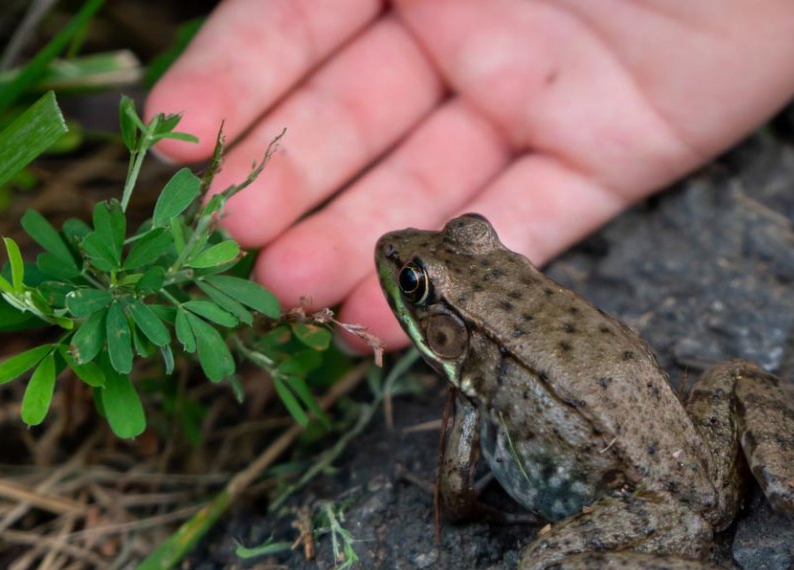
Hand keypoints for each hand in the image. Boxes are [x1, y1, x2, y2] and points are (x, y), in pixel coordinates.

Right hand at [146, 0, 793, 349]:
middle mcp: (463, 29)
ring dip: (360, 245)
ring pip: (428, 183)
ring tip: (299, 297)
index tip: (180, 146)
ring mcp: (534, 98)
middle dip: (290, 183)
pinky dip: (468, 270)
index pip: (297, 24)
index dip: (237, 85)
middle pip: (353, 118)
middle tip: (234, 246)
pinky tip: (400, 317)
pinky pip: (530, 220)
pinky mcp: (612, 155)